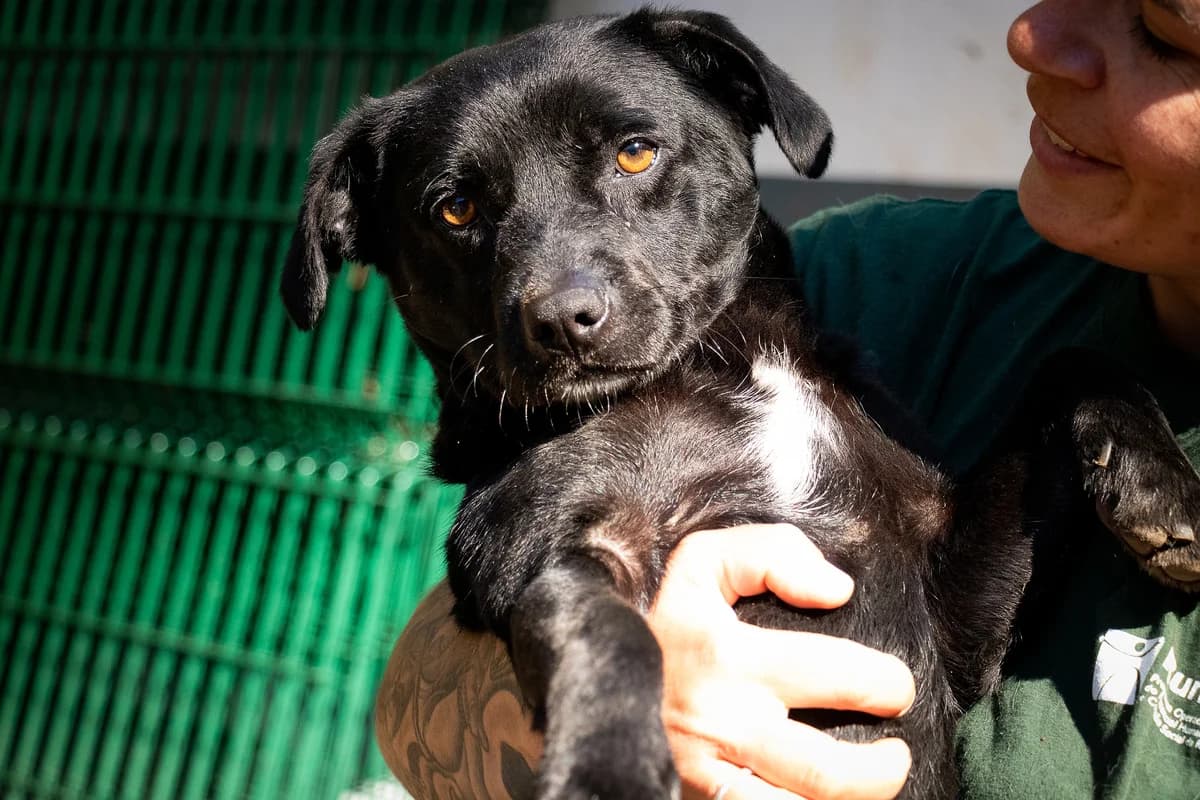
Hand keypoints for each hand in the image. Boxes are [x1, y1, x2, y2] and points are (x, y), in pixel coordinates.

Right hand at [650, 524, 914, 799]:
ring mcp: (706, 773)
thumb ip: (770, 553)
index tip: (894, 685)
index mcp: (727, 655)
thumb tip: (835, 590)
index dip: (882, 682)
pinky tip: (815, 799)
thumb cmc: (665, 624)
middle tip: (894, 751)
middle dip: (880, 769)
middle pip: (825, 769)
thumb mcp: (703, 565)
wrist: (591, 675)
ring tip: (873, 784)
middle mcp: (720, 722)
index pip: (832, 674)